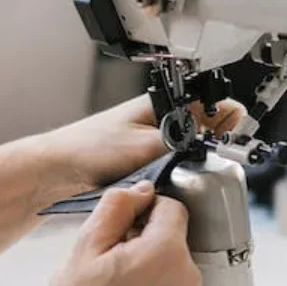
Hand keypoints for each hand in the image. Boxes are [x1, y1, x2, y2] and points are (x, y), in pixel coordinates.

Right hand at [20, 182, 199, 285]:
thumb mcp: (86, 246)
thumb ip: (117, 207)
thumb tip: (140, 190)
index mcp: (166, 250)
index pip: (171, 206)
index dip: (144, 210)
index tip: (124, 227)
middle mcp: (188, 275)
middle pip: (173, 237)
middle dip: (146, 240)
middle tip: (113, 261)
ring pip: (175, 264)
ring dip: (153, 267)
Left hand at [46, 95, 244, 193]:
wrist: (56, 170)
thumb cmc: (90, 147)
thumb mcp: (147, 146)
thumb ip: (186, 142)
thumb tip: (218, 139)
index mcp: (165, 103)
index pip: (215, 105)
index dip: (228, 123)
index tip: (230, 141)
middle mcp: (162, 118)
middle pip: (207, 130)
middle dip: (208, 148)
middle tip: (201, 162)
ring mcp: (154, 139)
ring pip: (191, 151)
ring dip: (189, 164)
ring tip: (177, 172)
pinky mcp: (146, 159)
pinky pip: (173, 165)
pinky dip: (174, 175)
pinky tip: (164, 182)